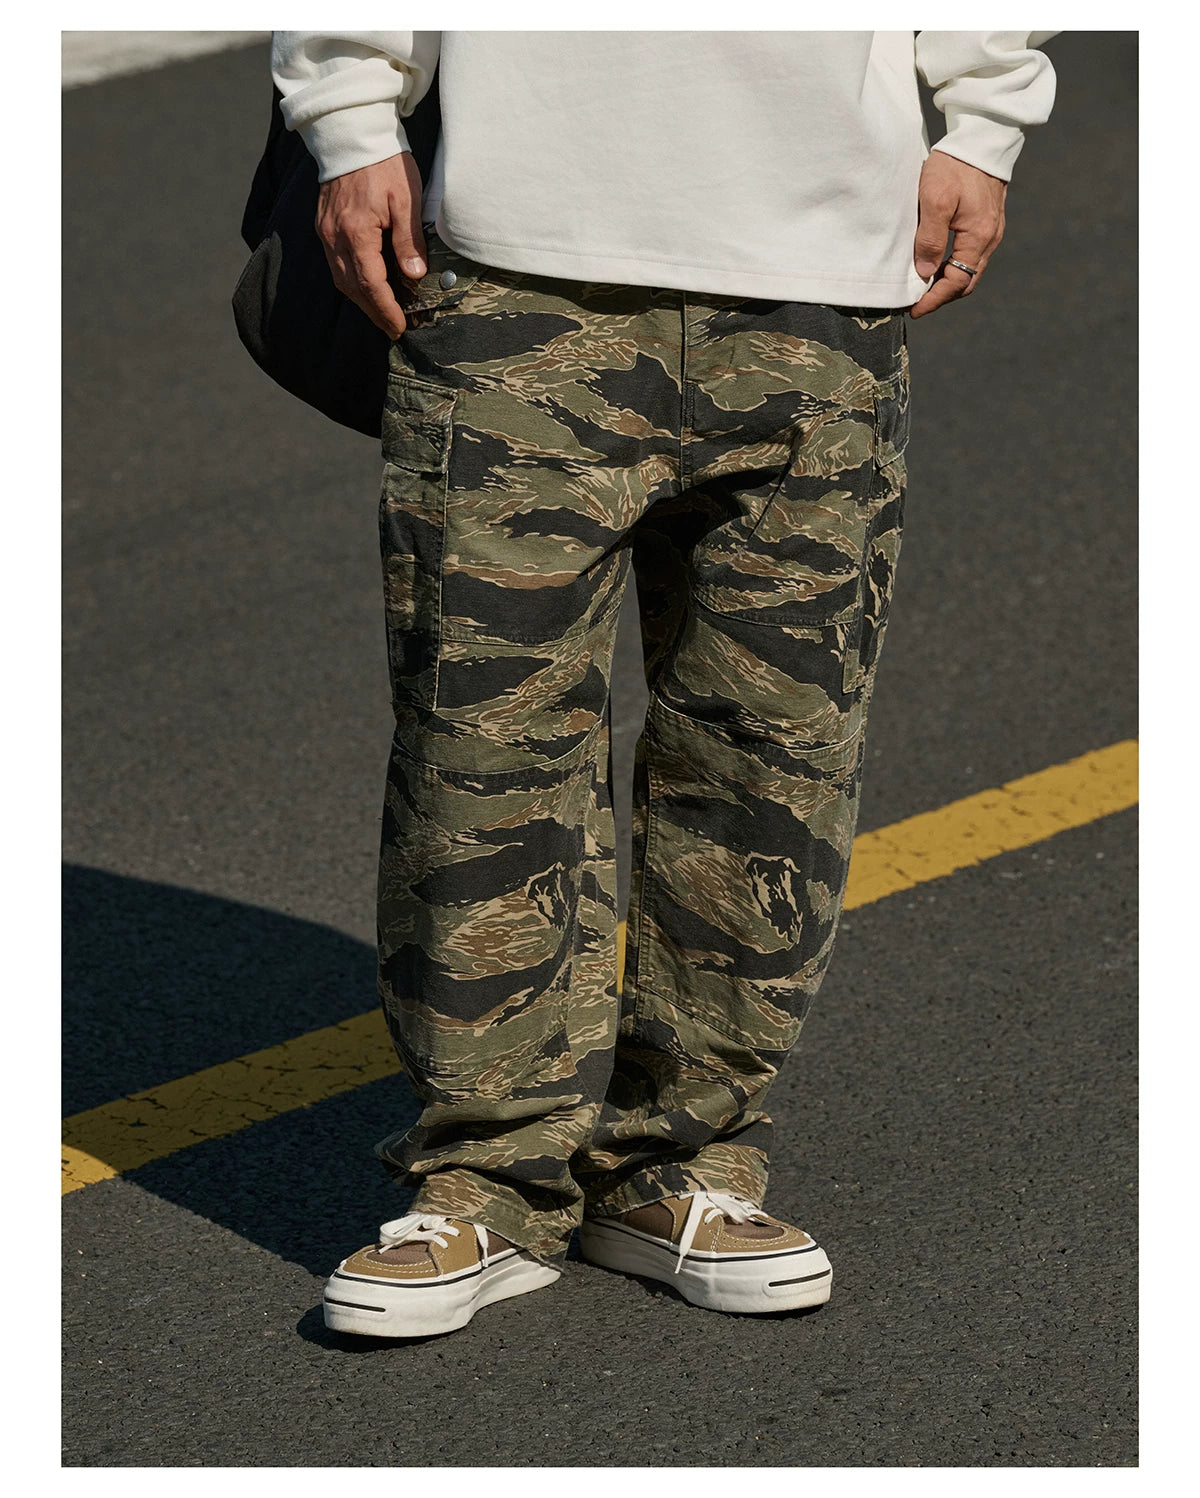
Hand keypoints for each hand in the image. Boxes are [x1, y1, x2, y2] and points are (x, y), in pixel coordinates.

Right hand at [315, 151, 427, 339]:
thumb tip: (414, 276)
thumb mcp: (406, 199)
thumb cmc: (383, 162)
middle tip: (393, 329)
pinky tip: (367, 287)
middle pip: (353, 288)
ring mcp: (325, 231)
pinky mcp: (323, 225)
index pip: (371, 283)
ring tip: (382, 313)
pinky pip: (335, 264)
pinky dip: (352, 282)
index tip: (399, 327)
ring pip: (341, 279)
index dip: (386, 309)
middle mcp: (335, 236)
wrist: (352, 132)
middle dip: (374, 312)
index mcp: (356, 231)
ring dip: (362, 300)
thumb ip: (408, 240)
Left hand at [909, 151, 1006, 318]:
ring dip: (946, 282)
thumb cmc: (955, 165)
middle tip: (916, 303)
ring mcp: (991, 230)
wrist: (980, 136)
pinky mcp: (987, 222)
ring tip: (922, 287)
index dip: (934, 299)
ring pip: (969, 269)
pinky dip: (953, 266)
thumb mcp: (935, 200)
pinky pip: (971, 255)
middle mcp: (990, 238)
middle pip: (966, 281)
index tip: (914, 309)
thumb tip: (925, 273)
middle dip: (941, 296)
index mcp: (979, 236)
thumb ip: (930, 238)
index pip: (958, 282)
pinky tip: (935, 264)